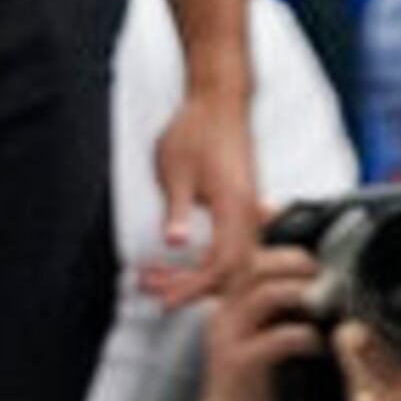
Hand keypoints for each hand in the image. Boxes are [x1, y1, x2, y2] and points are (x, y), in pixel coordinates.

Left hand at [140, 84, 257, 308]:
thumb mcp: (176, 171)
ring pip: (229, 257)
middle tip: (153, 290)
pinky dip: (205, 257)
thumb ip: (177, 210)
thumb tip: (174, 244)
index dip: (194, 288)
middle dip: (190, 286)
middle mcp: (246, 211)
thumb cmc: (197, 130)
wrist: (218, 99)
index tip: (167, 301)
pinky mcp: (240, 203)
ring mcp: (246, 207)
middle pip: (229, 269)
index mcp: (233, 205)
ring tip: (157, 276)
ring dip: (196, 273)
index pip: (221, 265)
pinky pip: (229, 243)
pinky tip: (179, 257)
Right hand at [196, 229, 331, 400]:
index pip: (247, 257)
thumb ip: (277, 311)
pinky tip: (317, 342)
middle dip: (293, 261)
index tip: (311, 254)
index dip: (278, 247)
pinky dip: (302, 335)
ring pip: (263, 294)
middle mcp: (224, 315)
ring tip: (323, 301)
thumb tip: (317, 284)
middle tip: (322, 271)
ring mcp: (228, 338)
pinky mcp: (239, 365)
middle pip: (254, 265)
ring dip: (300, 292)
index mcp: (229, 305)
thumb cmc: (251, 386)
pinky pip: (274, 338)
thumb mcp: (259, 339)